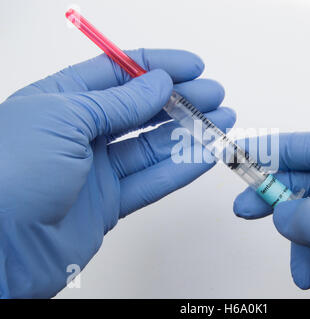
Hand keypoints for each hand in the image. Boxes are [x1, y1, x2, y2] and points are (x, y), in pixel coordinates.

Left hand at [0, 49, 235, 297]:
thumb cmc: (9, 173)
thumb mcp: (63, 119)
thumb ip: (117, 102)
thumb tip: (158, 83)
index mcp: (59, 102)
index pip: (116, 73)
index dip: (156, 66)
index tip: (191, 66)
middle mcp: (78, 134)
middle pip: (140, 110)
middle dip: (180, 99)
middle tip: (214, 94)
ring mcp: (94, 171)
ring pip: (152, 147)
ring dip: (189, 133)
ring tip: (222, 120)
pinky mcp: (108, 205)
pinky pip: (152, 181)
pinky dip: (181, 168)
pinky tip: (207, 153)